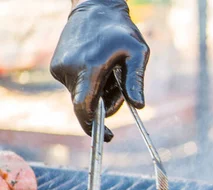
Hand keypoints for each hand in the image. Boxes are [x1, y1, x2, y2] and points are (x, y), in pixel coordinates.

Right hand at [50, 0, 149, 141]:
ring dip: (98, 93)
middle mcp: (70, 69)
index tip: (106, 136)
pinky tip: (97, 66)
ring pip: (81, 97)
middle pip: (87, 104)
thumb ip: (136, 80)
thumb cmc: (121, 31)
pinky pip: (75, 87)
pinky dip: (88, 85)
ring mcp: (60, 69)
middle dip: (105, 103)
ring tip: (109, 70)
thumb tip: (139, 105)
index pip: (84, 107)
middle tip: (119, 87)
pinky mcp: (56, 68)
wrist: (94, 8)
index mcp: (89, 67)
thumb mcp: (138, 53)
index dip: (93, 125)